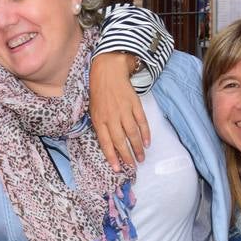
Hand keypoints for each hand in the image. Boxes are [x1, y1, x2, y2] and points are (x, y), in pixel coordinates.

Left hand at [89, 53, 149, 170]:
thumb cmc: (99, 93)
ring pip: (132, 133)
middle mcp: (112, 116)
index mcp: (99, 119)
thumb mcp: (93, 110)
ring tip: (141, 158)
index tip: (117, 169)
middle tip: (133, 167)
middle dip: (127, 156)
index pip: (106, 142)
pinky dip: (145, 133)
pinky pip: (141, 121)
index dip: (112, 157)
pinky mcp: (135, 104)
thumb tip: (109, 145)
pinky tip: (147, 142)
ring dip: (137, 148)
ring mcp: (124, 110)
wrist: (108, 71)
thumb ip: (100, 126)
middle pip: (120, 141)